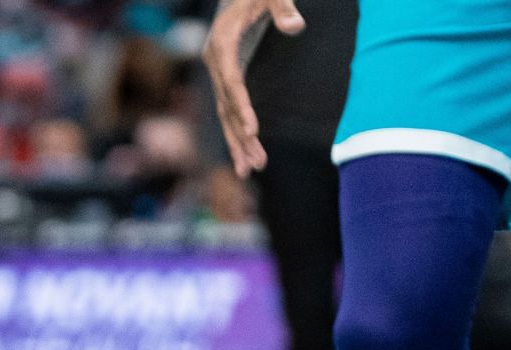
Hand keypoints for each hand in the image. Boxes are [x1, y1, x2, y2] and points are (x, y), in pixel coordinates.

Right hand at [203, 0, 304, 176]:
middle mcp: (215, 62)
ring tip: (250, 171)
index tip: (253, 130)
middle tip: (257, 164)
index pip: (231, 82)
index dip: (241, 107)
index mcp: (222, 44)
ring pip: (225, 114)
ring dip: (237, 143)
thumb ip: (283, 8)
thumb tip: (296, 26)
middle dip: (241, 137)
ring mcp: (218, 72)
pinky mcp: (226, 77)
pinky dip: (236, 132)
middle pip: (226, 106)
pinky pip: (229, 109)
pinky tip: (246, 151)